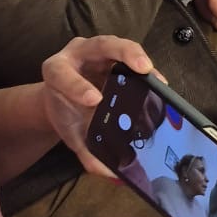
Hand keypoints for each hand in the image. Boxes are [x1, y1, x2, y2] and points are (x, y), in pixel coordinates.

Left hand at [40, 36, 155, 179]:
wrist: (62, 98)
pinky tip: (160, 84)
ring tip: (157, 79)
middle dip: (123, 53)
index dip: (77, 86)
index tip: (94, 101)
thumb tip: (110, 173)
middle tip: (142, 68)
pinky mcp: (116, 54)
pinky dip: (147, 70)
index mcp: (56, 71)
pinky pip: (133, 57)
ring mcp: (99, 51)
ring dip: (140, 58)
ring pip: (119, 45)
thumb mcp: (71, 133)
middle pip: (100, 43)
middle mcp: (78, 54)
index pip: (63, 75)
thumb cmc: (66, 113)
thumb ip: (86, 152)